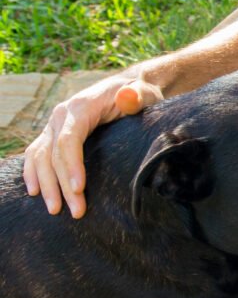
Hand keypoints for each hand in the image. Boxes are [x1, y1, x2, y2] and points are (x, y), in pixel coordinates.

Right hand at [23, 74, 162, 217]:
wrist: (130, 86)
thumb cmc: (139, 93)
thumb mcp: (143, 93)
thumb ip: (137, 96)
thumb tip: (128, 96)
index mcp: (80, 107)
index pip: (69, 139)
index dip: (71, 165)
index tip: (79, 189)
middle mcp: (61, 115)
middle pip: (53, 154)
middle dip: (61, 184)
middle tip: (75, 211)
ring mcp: (54, 125)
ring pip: (40, 157)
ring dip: (45, 184)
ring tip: (55, 210)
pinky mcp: (53, 133)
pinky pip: (36, 154)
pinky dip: (33, 173)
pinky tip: (36, 192)